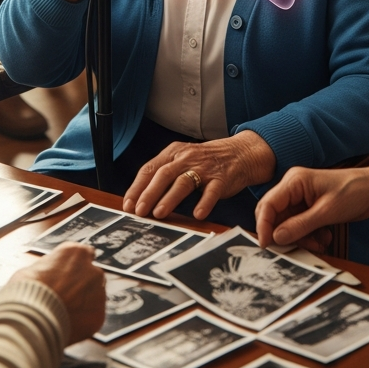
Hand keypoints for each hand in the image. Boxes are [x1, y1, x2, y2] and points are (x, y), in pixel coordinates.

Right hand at [12, 243, 105, 344]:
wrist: (32, 317)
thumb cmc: (27, 291)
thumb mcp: (33, 268)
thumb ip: (50, 267)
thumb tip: (50, 271)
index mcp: (76, 253)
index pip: (85, 255)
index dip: (76, 267)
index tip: (68, 277)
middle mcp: (92, 269)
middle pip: (92, 276)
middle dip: (81, 286)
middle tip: (65, 298)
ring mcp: (98, 292)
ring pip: (95, 297)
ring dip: (84, 303)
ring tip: (64, 313)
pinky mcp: (99, 315)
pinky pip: (93, 316)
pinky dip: (84, 321)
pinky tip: (68, 323)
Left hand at [123, 130, 275, 221]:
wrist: (240, 153)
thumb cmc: (206, 162)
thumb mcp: (182, 161)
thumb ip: (164, 176)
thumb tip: (140, 199)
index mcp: (173, 153)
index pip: (150, 169)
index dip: (137, 187)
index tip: (128, 204)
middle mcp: (187, 158)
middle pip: (163, 174)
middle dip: (149, 193)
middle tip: (139, 211)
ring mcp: (205, 168)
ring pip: (184, 182)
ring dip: (170, 198)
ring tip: (159, 213)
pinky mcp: (222, 178)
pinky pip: (212, 191)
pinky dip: (204, 202)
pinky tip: (198, 214)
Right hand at [255, 163, 368, 251]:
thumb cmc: (353, 192)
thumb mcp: (327, 212)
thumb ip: (300, 225)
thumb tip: (276, 237)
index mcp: (294, 181)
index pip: (268, 204)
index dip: (263, 225)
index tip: (266, 246)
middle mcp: (293, 188)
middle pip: (275, 216)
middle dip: (284, 234)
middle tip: (297, 247)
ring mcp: (301, 198)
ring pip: (287, 224)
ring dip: (300, 237)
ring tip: (320, 243)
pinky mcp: (309, 208)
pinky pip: (299, 226)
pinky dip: (308, 235)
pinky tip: (324, 237)